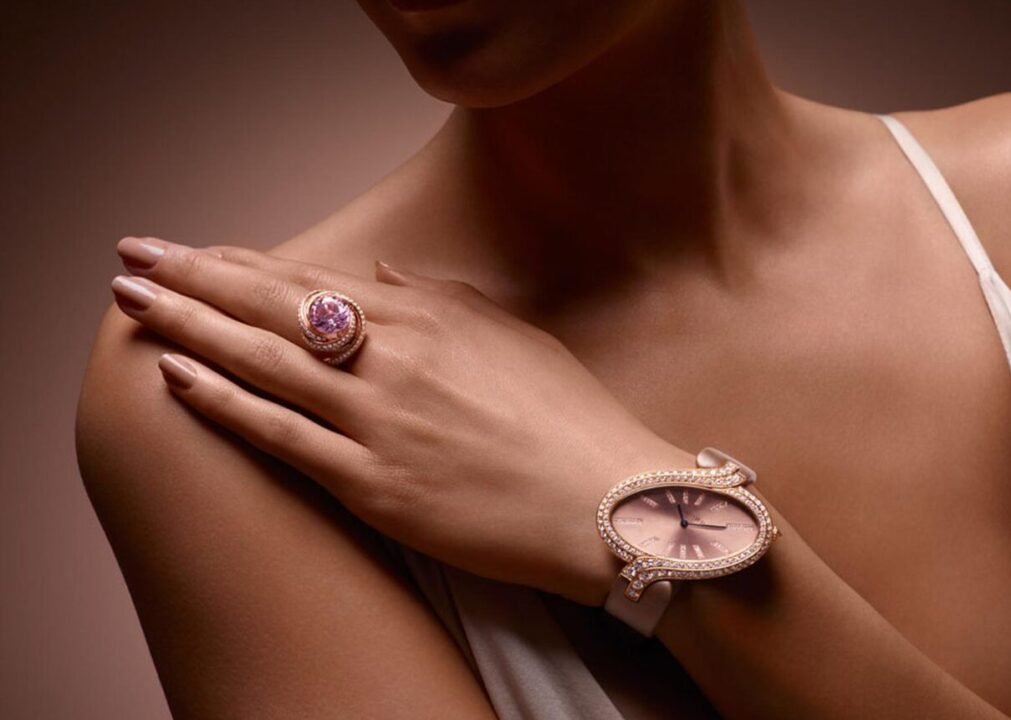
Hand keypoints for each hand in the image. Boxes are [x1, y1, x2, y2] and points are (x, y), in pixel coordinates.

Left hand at [110, 238, 694, 604]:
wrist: (608, 503)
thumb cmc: (570, 420)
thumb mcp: (515, 339)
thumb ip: (446, 302)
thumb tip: (389, 274)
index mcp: (431, 320)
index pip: (317, 281)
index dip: (248, 263)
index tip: (199, 249)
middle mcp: (396, 360)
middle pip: (275, 308)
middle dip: (197, 278)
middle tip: (137, 258)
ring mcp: (380, 422)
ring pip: (265, 364)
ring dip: (191, 329)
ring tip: (134, 304)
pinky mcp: (375, 485)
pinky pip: (284, 437)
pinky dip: (226, 405)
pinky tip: (180, 378)